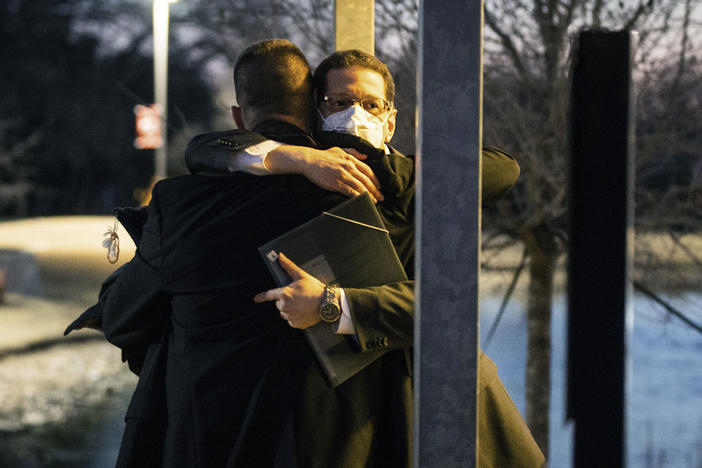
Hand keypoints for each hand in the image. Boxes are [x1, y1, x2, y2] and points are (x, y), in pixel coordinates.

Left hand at [253, 253, 324, 328]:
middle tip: (298, 297)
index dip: (262, 297)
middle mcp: (284, 306)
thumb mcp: (301, 276)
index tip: (256, 299)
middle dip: (286, 300)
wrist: (327, 303)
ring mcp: (289, 316)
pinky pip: (291, 320)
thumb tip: (280, 257)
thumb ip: (288, 266)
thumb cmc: (315, 289)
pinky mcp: (295, 324)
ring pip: (285, 312)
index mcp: (284, 294)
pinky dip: (296, 317)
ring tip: (302, 305)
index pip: (269, 295)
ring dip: (290, 309)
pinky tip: (303, 312)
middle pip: (279, 304)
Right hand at [266, 145, 383, 202]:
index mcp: (351, 159)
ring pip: (361, 187)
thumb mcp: (340, 150)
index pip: (368, 170)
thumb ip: (353, 152)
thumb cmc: (323, 156)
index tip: (380, 186)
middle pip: (367, 180)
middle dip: (376, 190)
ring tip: (375, 201)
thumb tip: (365, 156)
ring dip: (370, 195)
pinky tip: (364, 201)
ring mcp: (343, 175)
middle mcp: (349, 167)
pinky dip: (359, 197)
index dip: (375, 179)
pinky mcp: (337, 183)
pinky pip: (351, 192)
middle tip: (381, 197)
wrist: (309, 160)